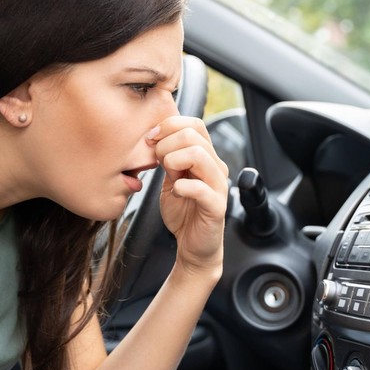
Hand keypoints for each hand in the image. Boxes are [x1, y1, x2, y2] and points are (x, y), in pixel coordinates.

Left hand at [148, 116, 228, 275]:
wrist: (192, 245)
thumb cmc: (183, 211)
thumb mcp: (171, 179)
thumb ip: (168, 159)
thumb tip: (155, 138)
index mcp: (206, 157)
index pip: (195, 124)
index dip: (170, 125)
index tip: (151, 139)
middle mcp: (216, 167)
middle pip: (194, 135)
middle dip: (166, 144)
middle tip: (157, 162)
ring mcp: (218, 186)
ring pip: (199, 154)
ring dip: (174, 160)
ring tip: (168, 176)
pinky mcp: (216, 206)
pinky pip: (201, 188)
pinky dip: (182, 187)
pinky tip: (177, 193)